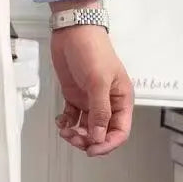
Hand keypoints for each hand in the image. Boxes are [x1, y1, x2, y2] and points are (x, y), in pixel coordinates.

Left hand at [50, 24, 133, 156]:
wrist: (73, 31)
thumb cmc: (92, 50)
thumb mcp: (98, 81)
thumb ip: (99, 110)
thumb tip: (98, 136)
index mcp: (121, 99)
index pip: (120, 131)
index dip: (107, 144)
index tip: (91, 150)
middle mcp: (107, 102)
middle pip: (102, 132)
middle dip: (88, 140)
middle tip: (73, 138)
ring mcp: (90, 99)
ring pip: (86, 127)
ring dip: (76, 133)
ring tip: (64, 131)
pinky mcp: (74, 95)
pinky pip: (72, 116)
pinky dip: (66, 123)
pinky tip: (60, 121)